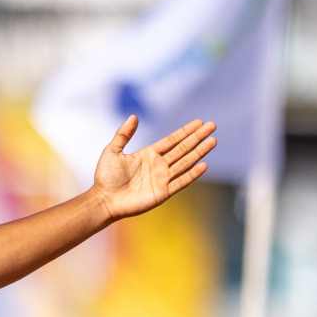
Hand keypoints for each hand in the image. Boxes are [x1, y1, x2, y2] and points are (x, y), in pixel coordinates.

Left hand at [91, 115, 216, 220]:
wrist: (103, 200)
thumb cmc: (105, 177)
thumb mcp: (112, 151)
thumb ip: (123, 134)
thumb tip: (134, 116)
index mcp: (148, 154)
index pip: (172, 140)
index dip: (185, 131)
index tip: (199, 122)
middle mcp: (158, 165)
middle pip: (183, 148)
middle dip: (197, 137)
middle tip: (213, 125)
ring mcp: (162, 179)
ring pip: (185, 162)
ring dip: (199, 152)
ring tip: (212, 141)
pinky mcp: (163, 192)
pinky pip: (181, 182)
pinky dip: (192, 174)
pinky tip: (203, 165)